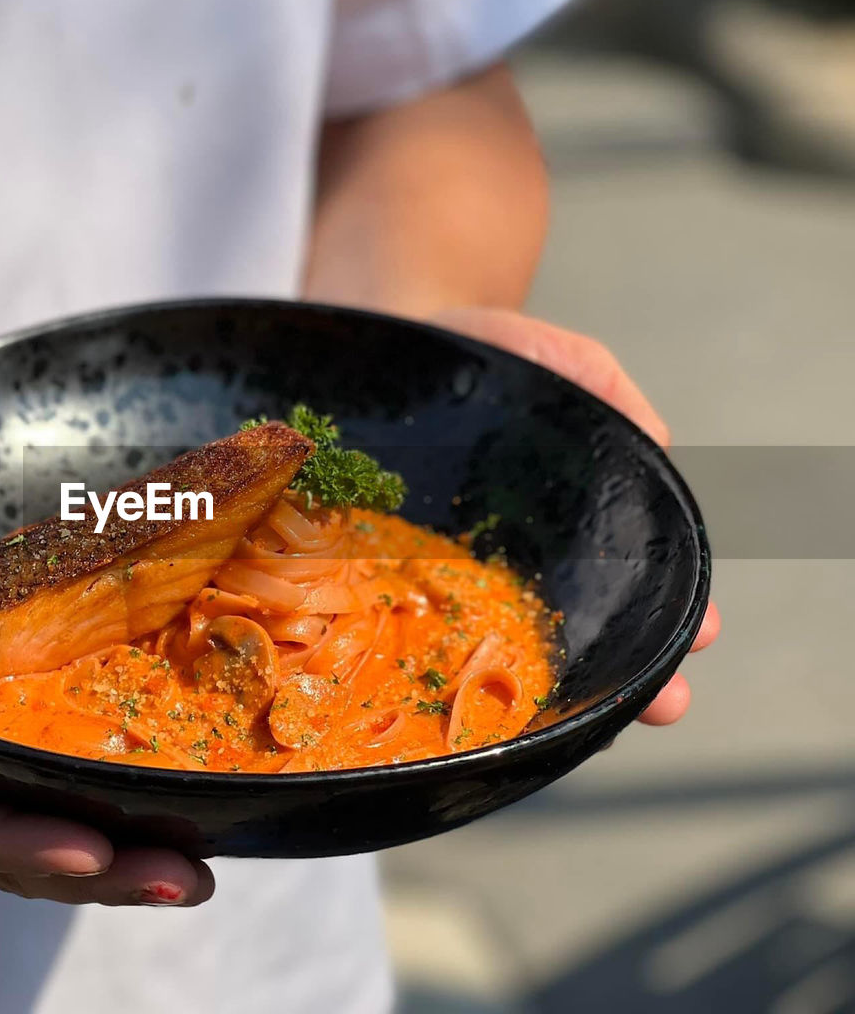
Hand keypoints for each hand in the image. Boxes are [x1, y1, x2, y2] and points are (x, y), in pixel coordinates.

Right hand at [0, 547, 212, 905]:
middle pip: (0, 853)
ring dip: (105, 864)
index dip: (17, 845)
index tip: (91, 852)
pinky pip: (12, 802)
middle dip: (94, 873)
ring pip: (17, 842)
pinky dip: (76, 819)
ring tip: (185, 872)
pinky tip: (137, 827)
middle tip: (181, 878)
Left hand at [430, 307, 720, 725]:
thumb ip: (605, 389)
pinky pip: (426, 631)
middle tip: (665, 704)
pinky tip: (471, 704)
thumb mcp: (554, 360)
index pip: (629, 578)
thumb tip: (658, 442)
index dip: (669, 610)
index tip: (700, 635)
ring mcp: (454, 576)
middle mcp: (516, 561)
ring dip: (556, 690)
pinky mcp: (392, 577)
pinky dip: (449, 669)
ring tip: (598, 724)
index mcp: (565, 522)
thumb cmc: (476, 359)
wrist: (378, 355)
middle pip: (582, 629)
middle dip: (630, 672)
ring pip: (510, 648)